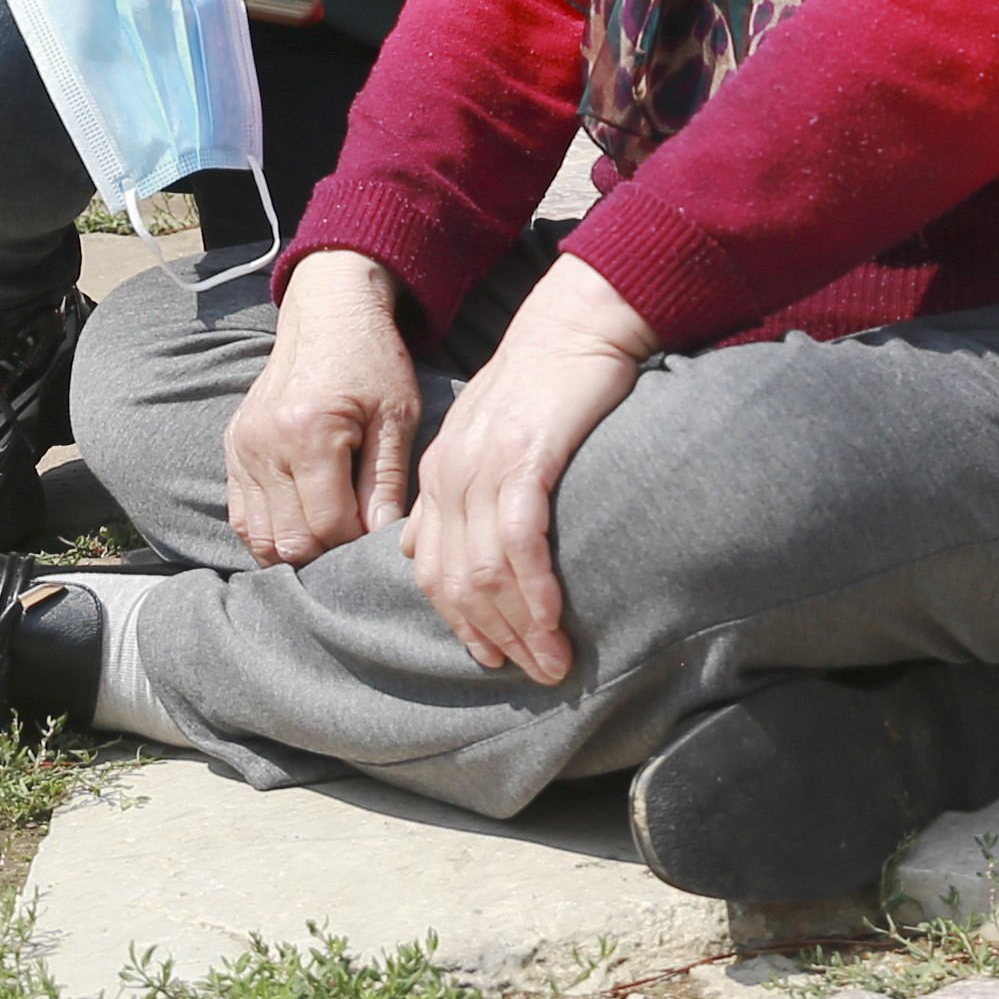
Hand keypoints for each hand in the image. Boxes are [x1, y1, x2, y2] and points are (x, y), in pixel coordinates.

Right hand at [223, 250, 422, 565]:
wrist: (328, 312)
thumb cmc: (372, 362)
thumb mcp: (397, 415)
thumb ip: (386, 481)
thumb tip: (379, 541)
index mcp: (310, 432)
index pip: (328, 525)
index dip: (356, 542)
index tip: (375, 527)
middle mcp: (266, 443)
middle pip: (290, 540)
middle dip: (326, 551)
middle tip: (353, 532)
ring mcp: (243, 447)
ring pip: (260, 537)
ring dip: (295, 547)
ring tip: (328, 529)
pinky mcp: (233, 447)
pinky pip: (241, 517)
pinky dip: (269, 532)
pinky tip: (299, 521)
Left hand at [399, 256, 657, 687]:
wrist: (574, 324)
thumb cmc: (542, 386)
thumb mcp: (484, 442)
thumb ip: (456, 497)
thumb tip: (424, 552)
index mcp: (437, 477)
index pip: (431, 571)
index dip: (460, 622)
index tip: (494, 659)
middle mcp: (449, 476)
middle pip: (455, 581)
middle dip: (495, 637)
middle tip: (536, 674)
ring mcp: (483, 466)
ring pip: (486, 570)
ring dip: (522, 626)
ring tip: (554, 664)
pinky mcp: (524, 456)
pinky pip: (520, 539)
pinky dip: (536, 586)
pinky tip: (555, 618)